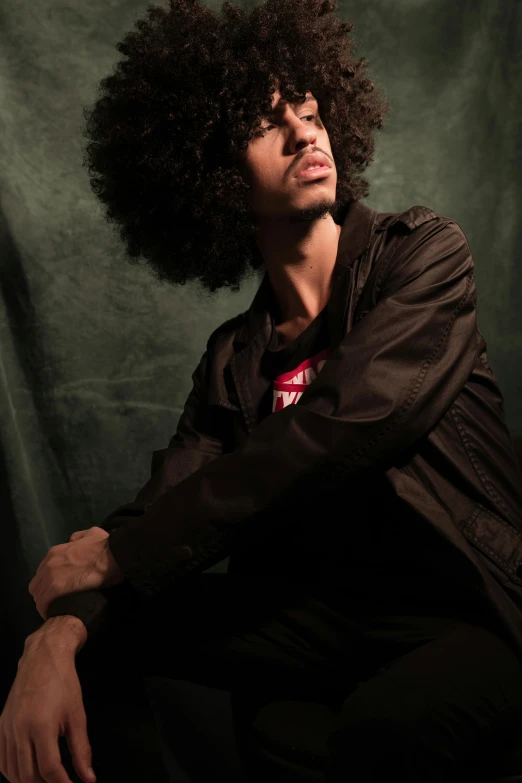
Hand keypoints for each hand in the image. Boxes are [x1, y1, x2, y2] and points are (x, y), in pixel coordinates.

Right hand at [0, 632, 95, 782]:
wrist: (43, 657)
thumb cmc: (63, 683)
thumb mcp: (78, 715)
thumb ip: (82, 749)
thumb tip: (88, 777)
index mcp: (41, 726)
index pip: (49, 769)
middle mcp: (20, 729)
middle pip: (28, 775)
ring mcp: (7, 728)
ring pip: (12, 771)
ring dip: (28, 781)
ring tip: (45, 781)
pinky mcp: (1, 725)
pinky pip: (1, 759)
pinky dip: (12, 772)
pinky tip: (25, 772)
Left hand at [28, 526, 124, 620]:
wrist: (112, 557)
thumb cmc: (105, 547)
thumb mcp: (92, 533)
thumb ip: (80, 536)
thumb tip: (73, 541)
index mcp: (56, 553)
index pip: (42, 571)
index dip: (49, 581)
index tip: (58, 588)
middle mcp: (48, 565)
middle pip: (37, 585)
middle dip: (44, 593)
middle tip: (57, 600)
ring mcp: (50, 578)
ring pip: (38, 596)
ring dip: (46, 603)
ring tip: (58, 609)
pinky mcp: (55, 590)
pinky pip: (43, 605)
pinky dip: (47, 610)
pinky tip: (56, 614)